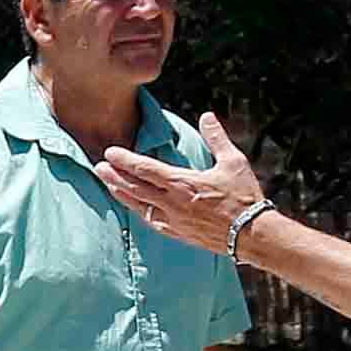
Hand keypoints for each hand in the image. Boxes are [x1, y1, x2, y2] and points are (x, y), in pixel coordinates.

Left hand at [92, 128, 270, 256]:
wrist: (252, 235)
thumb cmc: (244, 197)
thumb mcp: (233, 162)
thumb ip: (217, 138)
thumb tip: (207, 116)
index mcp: (183, 183)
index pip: (146, 169)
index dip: (125, 160)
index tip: (109, 153)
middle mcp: (173, 203)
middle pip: (135, 188)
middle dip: (115, 176)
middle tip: (98, 167)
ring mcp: (174, 221)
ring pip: (139, 206)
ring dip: (122, 194)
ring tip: (108, 184)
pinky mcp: (178, 234)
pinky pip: (151, 221)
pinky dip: (138, 212)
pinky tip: (133, 208)